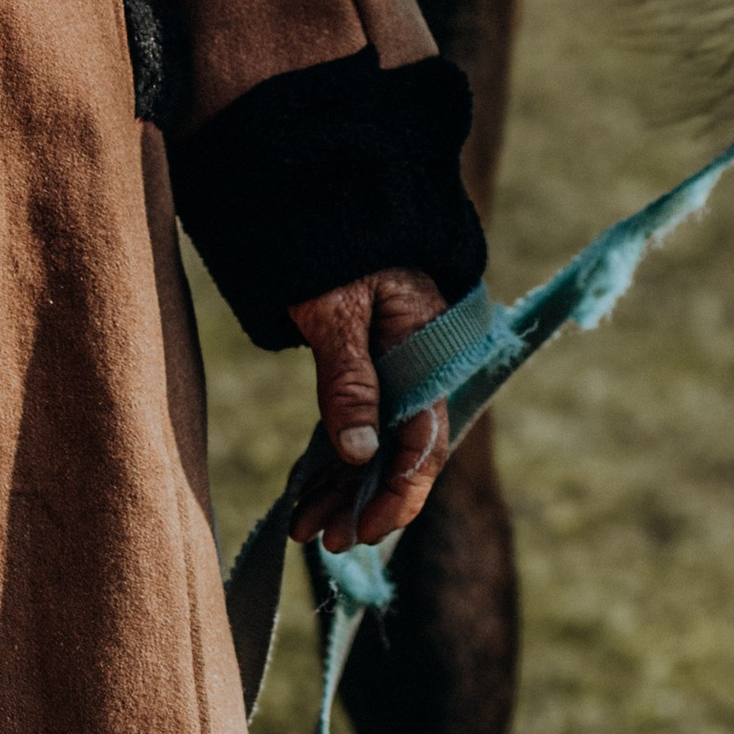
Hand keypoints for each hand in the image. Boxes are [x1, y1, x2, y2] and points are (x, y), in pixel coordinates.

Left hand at [287, 267, 449, 551]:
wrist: (319, 192)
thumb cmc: (331, 242)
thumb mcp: (336, 310)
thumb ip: (350, 379)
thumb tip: (359, 455)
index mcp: (427, 351)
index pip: (424, 440)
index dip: (398, 492)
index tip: (366, 530)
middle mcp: (415, 368)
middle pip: (399, 453)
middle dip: (365, 501)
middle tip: (326, 541)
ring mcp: (389, 371)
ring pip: (374, 447)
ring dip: (344, 490)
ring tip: (306, 530)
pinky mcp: (362, 370)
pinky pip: (355, 428)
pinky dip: (333, 464)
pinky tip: (308, 498)